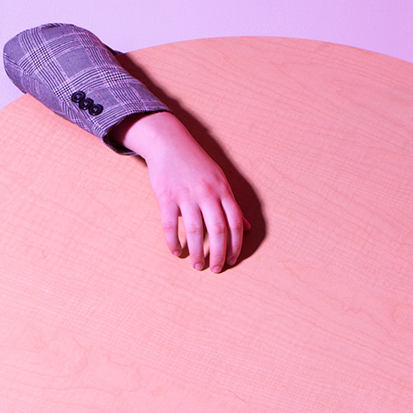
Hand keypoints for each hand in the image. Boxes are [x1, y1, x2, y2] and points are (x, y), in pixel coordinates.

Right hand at [119, 112, 247, 271]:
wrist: (169, 143)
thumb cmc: (197, 164)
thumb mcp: (220, 180)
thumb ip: (231, 205)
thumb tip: (245, 227)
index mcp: (222, 190)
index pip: (235, 222)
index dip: (236, 244)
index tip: (233, 259)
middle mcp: (207, 193)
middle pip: (218, 229)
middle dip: (219, 253)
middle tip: (216, 269)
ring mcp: (186, 195)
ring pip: (194, 230)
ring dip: (197, 252)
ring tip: (198, 265)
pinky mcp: (166, 196)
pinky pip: (169, 224)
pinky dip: (173, 241)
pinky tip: (176, 251)